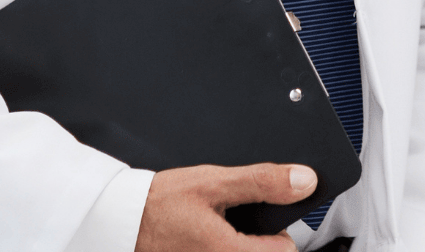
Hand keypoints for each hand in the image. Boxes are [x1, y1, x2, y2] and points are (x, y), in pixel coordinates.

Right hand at [134, 163, 316, 250]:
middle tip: (233, 215)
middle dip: (257, 234)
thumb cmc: (158, 203)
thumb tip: (304, 181)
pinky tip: (206, 231)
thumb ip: (262, 182)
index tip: (264, 213)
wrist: (119, 217)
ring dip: (239, 239)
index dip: (280, 228)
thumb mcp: (214, 181)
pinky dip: (222, 243)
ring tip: (217, 221)